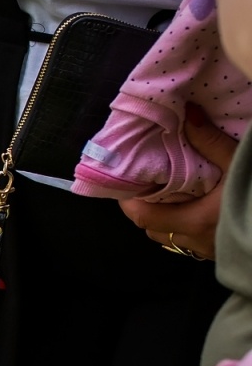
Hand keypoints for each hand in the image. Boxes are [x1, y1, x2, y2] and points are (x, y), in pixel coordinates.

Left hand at [118, 108, 236, 260]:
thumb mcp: (240, 164)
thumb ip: (212, 142)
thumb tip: (188, 113)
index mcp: (196, 222)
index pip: (143, 217)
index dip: (128, 201)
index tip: (124, 183)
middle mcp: (198, 242)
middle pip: (153, 230)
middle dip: (146, 209)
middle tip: (146, 184)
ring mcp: (210, 251)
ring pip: (172, 238)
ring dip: (166, 219)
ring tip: (169, 194)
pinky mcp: (223, 253)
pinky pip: (192, 242)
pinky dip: (185, 226)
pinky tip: (198, 208)